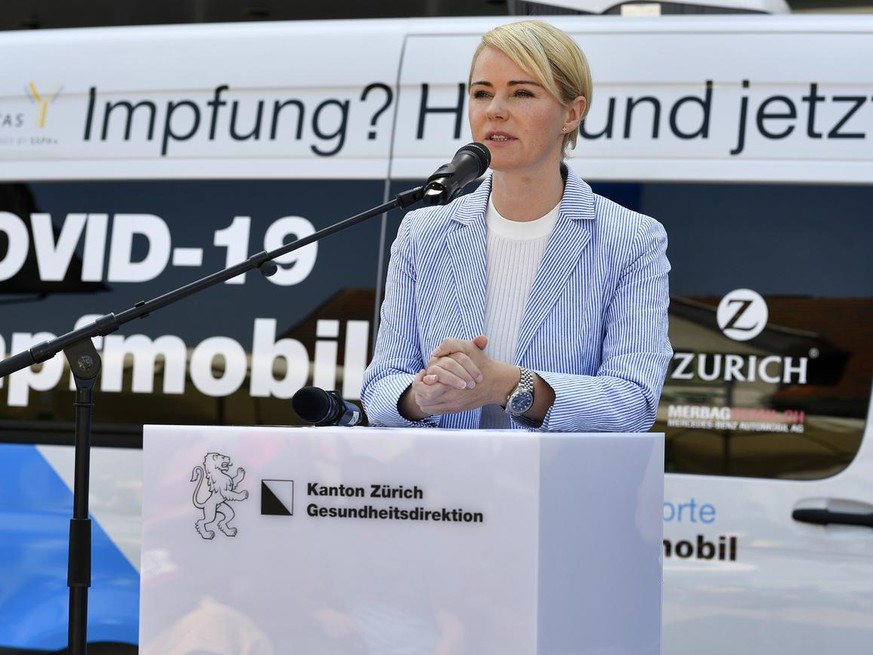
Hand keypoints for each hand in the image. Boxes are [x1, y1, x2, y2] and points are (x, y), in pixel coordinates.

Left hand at [401, 336, 517, 417]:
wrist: (497, 383)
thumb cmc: (482, 364)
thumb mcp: (468, 348)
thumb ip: (451, 345)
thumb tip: (436, 351)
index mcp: (451, 383)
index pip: (425, 389)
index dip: (419, 381)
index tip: (424, 372)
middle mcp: (451, 397)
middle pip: (423, 400)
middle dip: (419, 390)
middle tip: (422, 381)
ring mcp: (453, 405)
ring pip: (428, 407)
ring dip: (422, 398)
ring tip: (425, 387)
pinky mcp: (456, 409)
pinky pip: (436, 410)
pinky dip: (430, 404)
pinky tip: (432, 395)